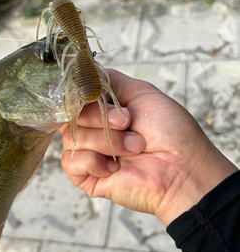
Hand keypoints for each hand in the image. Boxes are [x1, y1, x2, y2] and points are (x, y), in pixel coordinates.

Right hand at [60, 69, 237, 225]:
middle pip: (70, 116)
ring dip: (105, 141)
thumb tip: (82, 74)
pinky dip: (93, 161)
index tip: (96, 95)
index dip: (81, 95)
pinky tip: (115, 167)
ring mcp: (90, 154)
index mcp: (104, 111)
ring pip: (71, 138)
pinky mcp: (88, 177)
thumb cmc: (170, 132)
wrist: (182, 166)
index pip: (74, 97)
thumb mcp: (141, 92)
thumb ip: (108, 80)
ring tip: (133, 148)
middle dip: (100, 118)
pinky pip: (70, 162)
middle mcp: (94, 131)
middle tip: (127, 123)